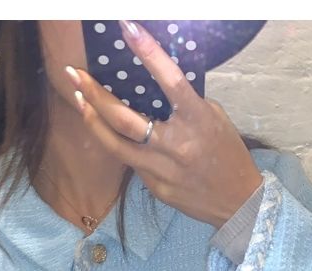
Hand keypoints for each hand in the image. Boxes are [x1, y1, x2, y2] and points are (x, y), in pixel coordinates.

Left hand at [65, 20, 262, 229]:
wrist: (237, 202)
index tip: (127, 28)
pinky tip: (105, 129)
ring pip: (115, 144)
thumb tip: (155, 85)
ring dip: (92, 119)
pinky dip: (116, 143)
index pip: (170, 80)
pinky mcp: (155, 187)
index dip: (148, 52)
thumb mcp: (213, 119)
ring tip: (78, 98)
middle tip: (74, 74)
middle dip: (95, 94)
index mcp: (197, 119)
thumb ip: (185, 103)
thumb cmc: (227, 154)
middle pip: (124, 119)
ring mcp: (162, 169)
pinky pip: (130, 162)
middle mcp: (176, 145)